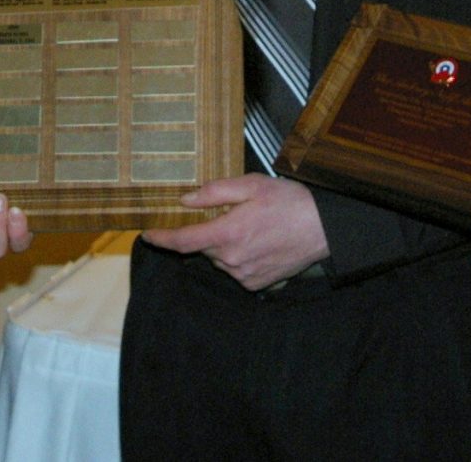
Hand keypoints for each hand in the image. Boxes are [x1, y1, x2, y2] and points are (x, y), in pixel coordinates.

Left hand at [142, 174, 328, 290]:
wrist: (323, 229)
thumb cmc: (289, 202)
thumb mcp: (251, 185)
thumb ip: (215, 193)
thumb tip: (185, 200)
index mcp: (227, 234)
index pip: (183, 241)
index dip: (161, 238)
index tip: (147, 234)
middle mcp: (232, 259)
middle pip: (204, 247)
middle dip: (210, 231)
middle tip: (234, 213)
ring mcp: (244, 275)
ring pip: (220, 259)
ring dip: (226, 244)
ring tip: (254, 227)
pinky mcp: (256, 284)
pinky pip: (236, 269)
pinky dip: (240, 256)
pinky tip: (260, 242)